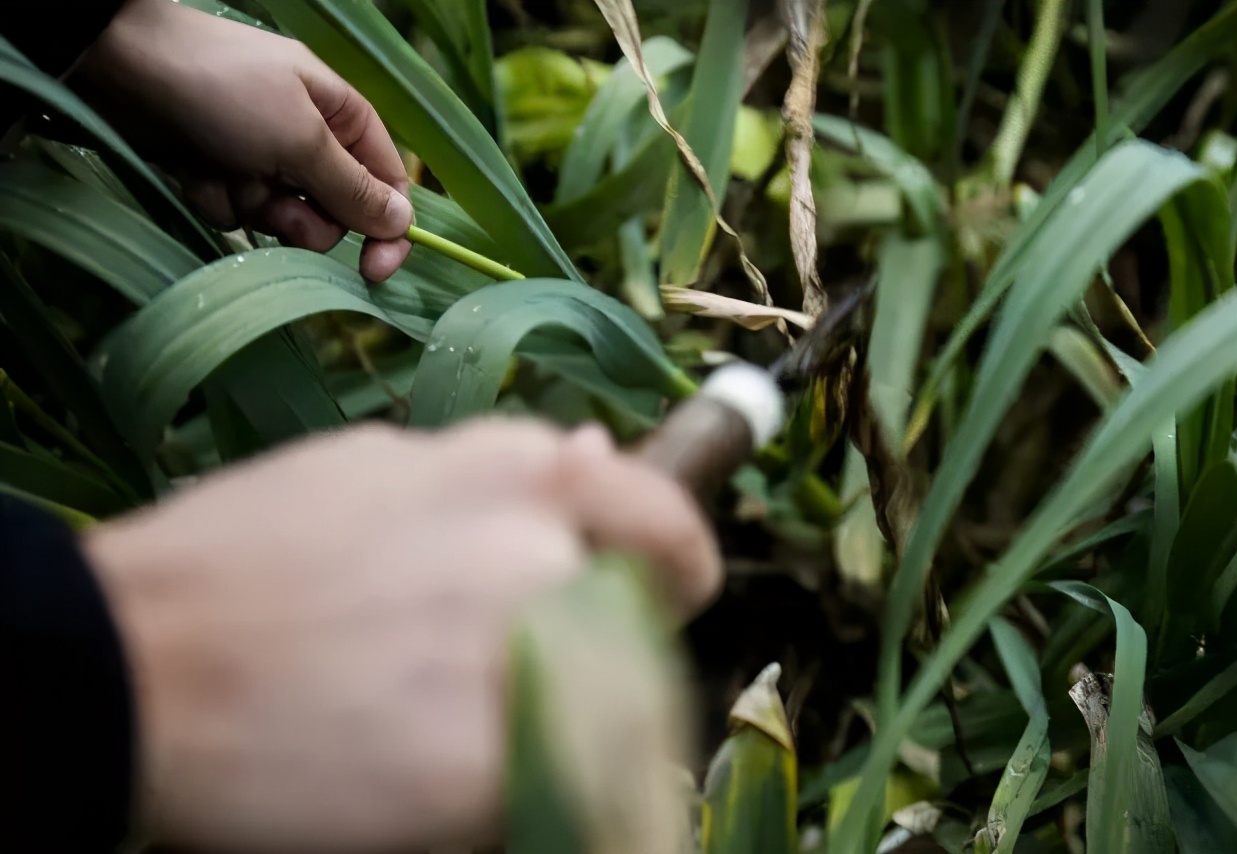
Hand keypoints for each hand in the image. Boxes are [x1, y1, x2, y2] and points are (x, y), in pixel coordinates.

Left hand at [74, 0, 412, 281]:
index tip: (376, 270)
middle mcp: (308, 137)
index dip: (387, 229)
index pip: (386, 184)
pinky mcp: (222, 170)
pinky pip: (238, 212)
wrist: (123, 65)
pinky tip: (194, 169)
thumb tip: (402, 224)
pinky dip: (216, 198)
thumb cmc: (225, 90)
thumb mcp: (301, 140)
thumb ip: (354, 189)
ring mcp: (263, 156)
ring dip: (254, 206)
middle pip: (334, 212)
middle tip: (274, 201)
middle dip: (302, 218)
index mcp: (342, 116)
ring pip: (283, 219)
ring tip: (225, 171)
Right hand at [81, 420, 719, 852]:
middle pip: (641, 637)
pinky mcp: (486, 770)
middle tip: (506, 676)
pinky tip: (432, 771)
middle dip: (596, 657)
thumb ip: (502, 470)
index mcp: (521, 474)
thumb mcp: (377, 467)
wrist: (133, 662)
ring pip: (613, 720)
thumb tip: (595, 454)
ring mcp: (521, 662)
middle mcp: (542, 557)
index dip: (673, 571)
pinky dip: (515, 787)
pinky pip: (550, 788)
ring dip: (563, 725)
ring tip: (452, 723)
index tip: (658, 598)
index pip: (669, 528)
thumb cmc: (244, 554)